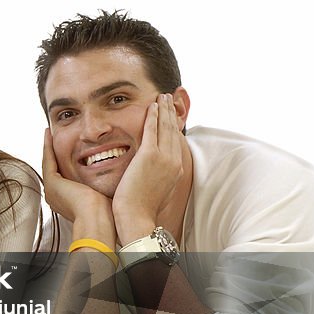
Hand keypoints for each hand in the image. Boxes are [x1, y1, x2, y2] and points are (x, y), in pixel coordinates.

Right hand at [42, 129, 115, 243]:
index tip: (68, 148)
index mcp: (68, 201)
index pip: (65, 176)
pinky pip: (48, 160)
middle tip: (53, 137)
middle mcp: (56, 196)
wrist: (98, 221)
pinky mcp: (52, 183)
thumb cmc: (107, 214)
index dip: (65, 161)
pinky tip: (48, 134)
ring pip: (49, 163)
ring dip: (48, 147)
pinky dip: (47, 147)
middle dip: (54, 153)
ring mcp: (52, 190)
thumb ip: (107, 185)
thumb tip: (122, 177)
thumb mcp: (106, 195)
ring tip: (49, 133)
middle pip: (54, 169)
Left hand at [112, 94, 183, 243]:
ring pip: (165, 127)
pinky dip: (153, 116)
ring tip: (162, 97)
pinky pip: (152, 129)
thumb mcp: (156, 190)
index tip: (172, 114)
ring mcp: (164, 158)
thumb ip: (158, 177)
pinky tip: (151, 106)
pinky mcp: (149, 156)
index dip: (175, 125)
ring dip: (164, 109)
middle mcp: (174, 161)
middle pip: (174, 130)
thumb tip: (154, 173)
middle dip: (171, 112)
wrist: (137, 216)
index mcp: (177, 170)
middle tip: (169, 98)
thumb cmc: (141, 208)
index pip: (177, 141)